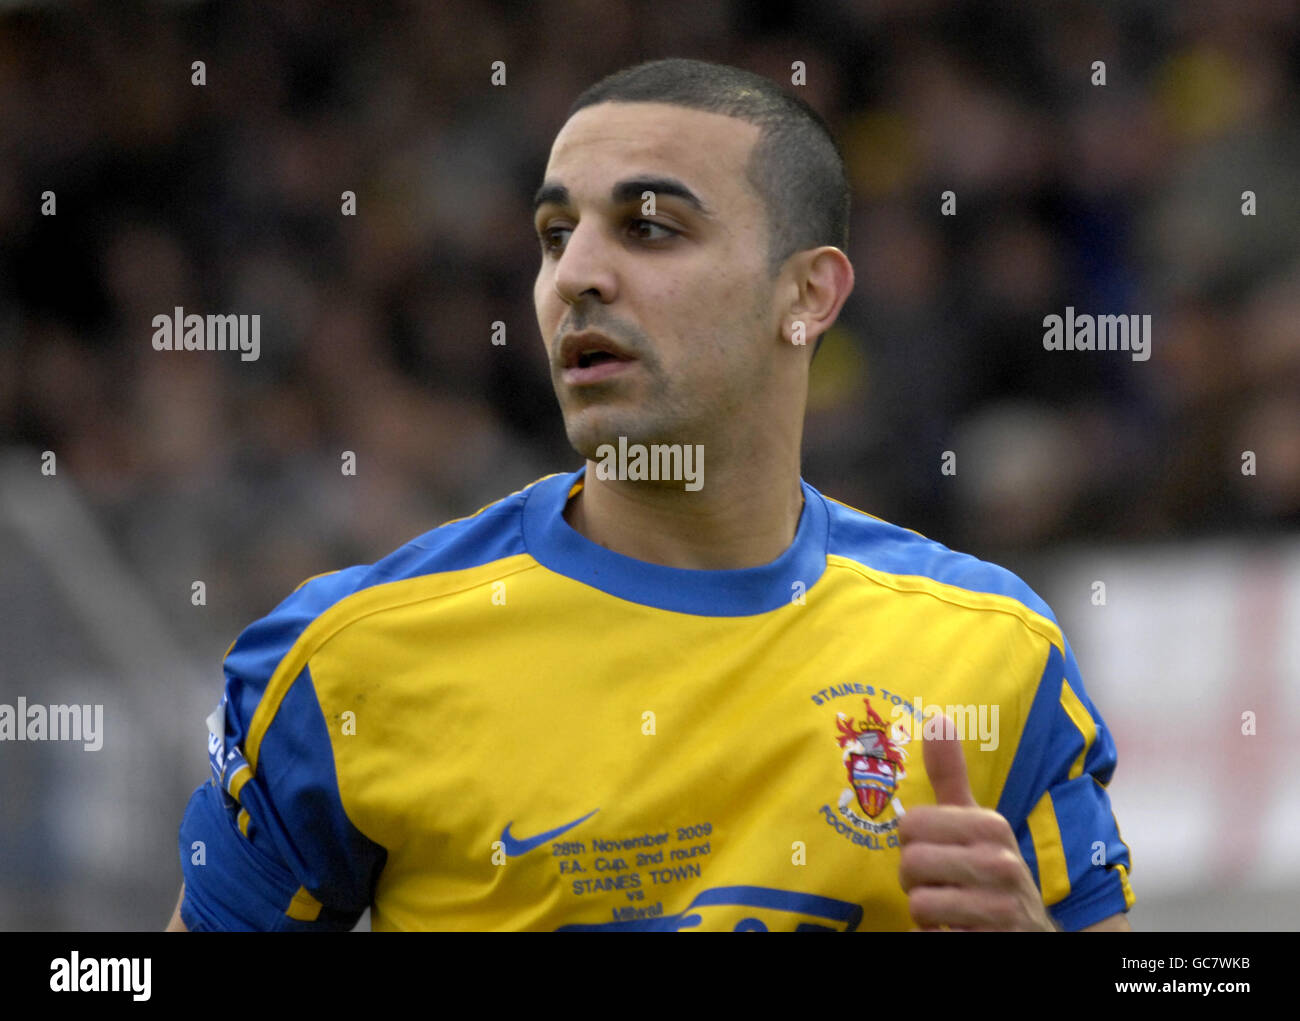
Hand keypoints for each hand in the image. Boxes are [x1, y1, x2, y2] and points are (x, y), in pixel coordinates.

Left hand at [897, 714, 1054, 930]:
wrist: (1030, 933)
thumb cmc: (990, 873)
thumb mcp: (976, 823)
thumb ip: (950, 775)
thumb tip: (936, 718)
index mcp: (991, 827)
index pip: (911, 826)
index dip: (913, 844)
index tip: (937, 854)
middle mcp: (1002, 864)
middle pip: (911, 865)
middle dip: (916, 883)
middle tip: (941, 887)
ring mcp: (1002, 909)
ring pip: (919, 905)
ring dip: (925, 916)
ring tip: (951, 912)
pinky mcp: (994, 942)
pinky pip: (931, 939)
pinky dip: (932, 939)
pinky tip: (955, 933)